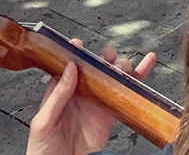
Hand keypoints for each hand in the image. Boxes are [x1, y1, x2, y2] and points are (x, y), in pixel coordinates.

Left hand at [27, 43, 156, 154]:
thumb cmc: (42, 150)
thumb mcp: (43, 121)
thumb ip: (57, 95)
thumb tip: (69, 68)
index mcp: (59, 91)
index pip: (68, 64)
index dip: (75, 52)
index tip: (79, 44)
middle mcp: (80, 93)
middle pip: (95, 66)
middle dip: (104, 57)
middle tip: (106, 60)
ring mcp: (96, 102)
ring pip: (113, 76)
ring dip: (121, 67)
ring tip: (122, 69)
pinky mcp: (110, 114)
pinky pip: (125, 94)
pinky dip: (139, 78)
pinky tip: (146, 63)